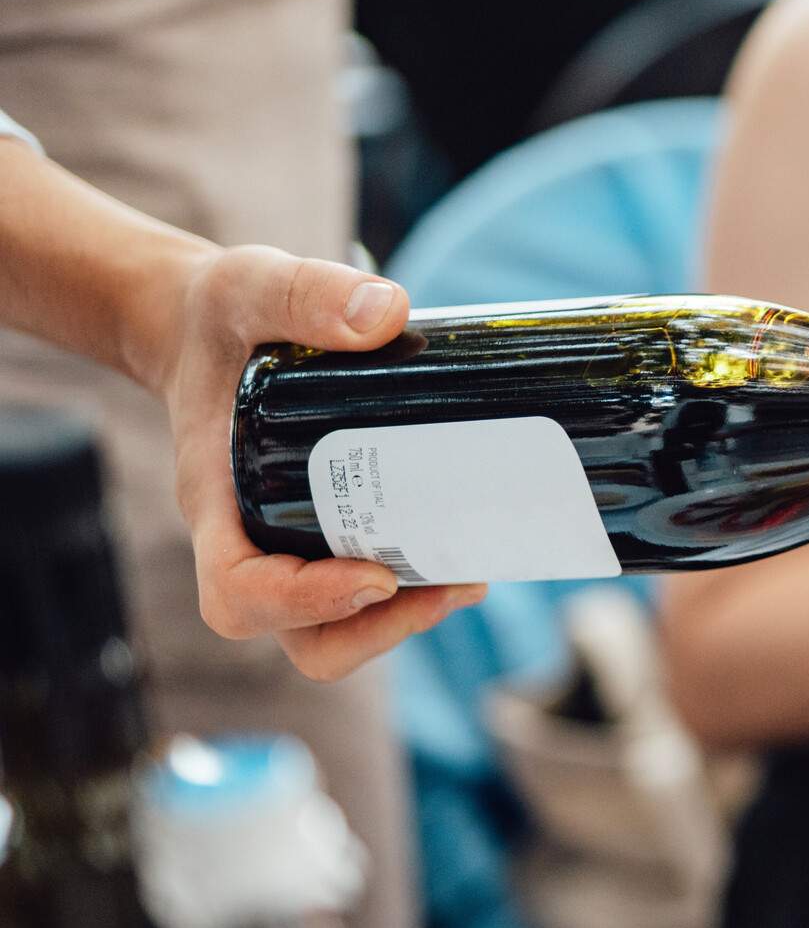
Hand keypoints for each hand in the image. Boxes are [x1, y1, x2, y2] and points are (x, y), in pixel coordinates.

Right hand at [141, 246, 484, 680]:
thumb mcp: (251, 287)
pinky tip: (470, 549)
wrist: (215, 331)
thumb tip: (387, 313)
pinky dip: (417, 587)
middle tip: (454, 583)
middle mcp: (252, 542)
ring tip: (473, 573)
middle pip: (304, 640)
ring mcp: (293, 549)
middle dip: (378, 630)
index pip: (238, 594)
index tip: (374, 576)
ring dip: (408, 619)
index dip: (305, 603)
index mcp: (218, 503)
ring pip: (341, 632)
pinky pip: (369, 595)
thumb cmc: (223, 319)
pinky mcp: (332, 538)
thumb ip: (305, 293)